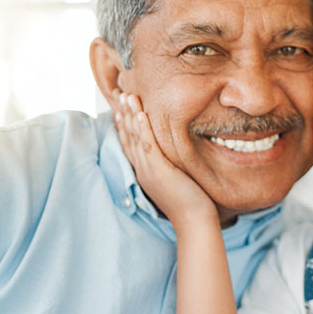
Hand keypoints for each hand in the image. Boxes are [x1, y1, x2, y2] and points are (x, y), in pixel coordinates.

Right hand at [114, 93, 217, 226]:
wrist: (194, 221)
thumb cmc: (189, 202)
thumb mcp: (174, 179)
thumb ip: (169, 165)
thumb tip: (173, 152)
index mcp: (144, 171)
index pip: (129, 143)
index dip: (123, 123)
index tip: (120, 105)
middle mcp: (142, 169)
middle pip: (127, 137)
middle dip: (122, 113)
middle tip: (118, 92)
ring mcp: (149, 170)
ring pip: (135, 138)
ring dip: (130, 115)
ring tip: (127, 95)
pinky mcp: (160, 171)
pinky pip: (149, 146)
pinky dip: (143, 129)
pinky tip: (140, 114)